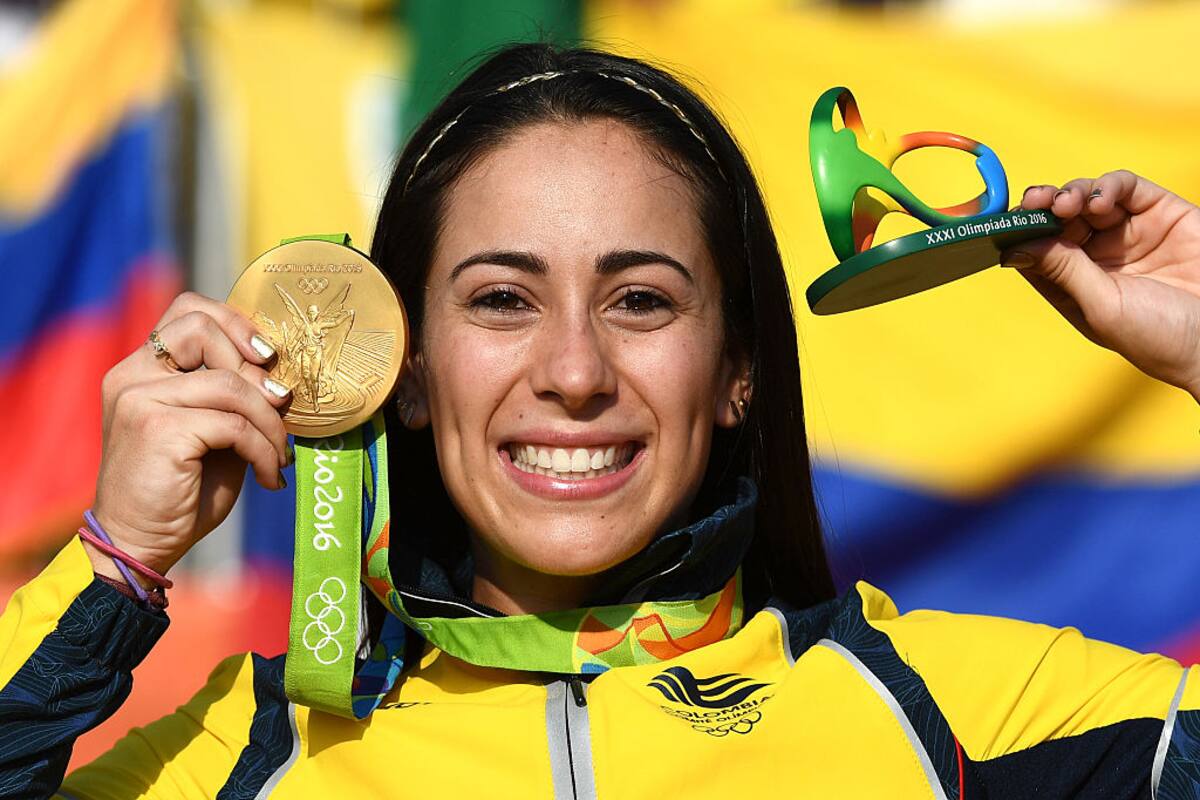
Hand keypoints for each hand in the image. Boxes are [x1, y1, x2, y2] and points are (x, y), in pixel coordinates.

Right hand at [89, 292, 291, 579]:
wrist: (140, 543)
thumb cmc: (181, 489)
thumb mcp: (213, 431)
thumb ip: (232, 394)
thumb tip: (279, 374)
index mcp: (141, 368)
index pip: (189, 310)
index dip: (235, 323)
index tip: (267, 358)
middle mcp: (132, 376)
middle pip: (205, 329)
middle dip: (256, 371)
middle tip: (280, 411)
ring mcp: (139, 399)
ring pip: (231, 384)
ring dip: (270, 423)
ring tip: (278, 455)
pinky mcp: (157, 428)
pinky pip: (234, 424)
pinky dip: (263, 450)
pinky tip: (269, 476)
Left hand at [1003, 170, 1199, 400]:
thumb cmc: (1160, 337)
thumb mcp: (1102, 307)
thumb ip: (1063, 272)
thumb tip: (1014, 247)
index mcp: (1075, 285)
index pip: (1036, 250)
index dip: (1020, 232)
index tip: (1007, 222)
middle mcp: (1098, 257)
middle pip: (1057, 219)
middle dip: (1041, 207)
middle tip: (1035, 201)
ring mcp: (1128, 234)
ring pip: (1087, 199)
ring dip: (1070, 194)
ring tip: (1065, 203)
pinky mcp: (1161, 214)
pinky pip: (1126, 188)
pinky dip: (1108, 186)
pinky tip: (1097, 201)